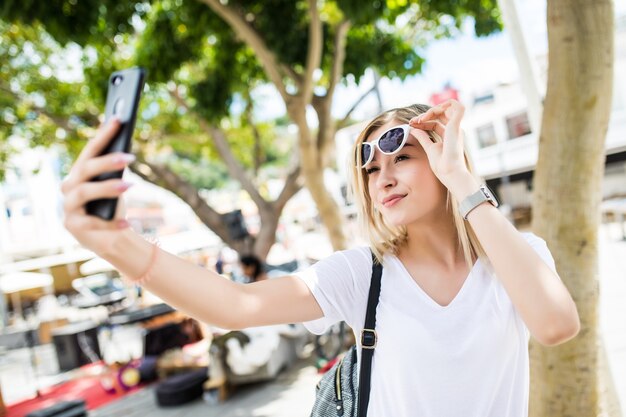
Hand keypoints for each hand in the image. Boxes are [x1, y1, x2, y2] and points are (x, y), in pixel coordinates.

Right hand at [61, 118, 133, 254]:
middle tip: (129, 157)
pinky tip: (127, 223)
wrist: (110, 239)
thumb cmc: (112, 207)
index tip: (119, 120)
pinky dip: (110, 222)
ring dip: (107, 187)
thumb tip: (125, 150)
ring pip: (84, 192)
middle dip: (107, 161)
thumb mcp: (115, 186)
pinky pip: (92, 222)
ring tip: (130, 185)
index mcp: (79, 173)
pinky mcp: (73, 227)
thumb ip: (115, 170)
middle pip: (85, 169)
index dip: (103, 135)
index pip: (90, 150)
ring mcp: (68, 207)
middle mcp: (69, 187)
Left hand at [408, 99, 471, 187]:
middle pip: (441, 115)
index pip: (436, 123)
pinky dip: (444, 104)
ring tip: (419, 118)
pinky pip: (456, 106)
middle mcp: (455, 130)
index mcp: (450, 136)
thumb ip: (423, 138)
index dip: (423, 122)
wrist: (450, 172)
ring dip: (432, 109)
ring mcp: (456, 127)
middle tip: (412, 121)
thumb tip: (413, 129)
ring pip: (448, 107)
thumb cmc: (442, 165)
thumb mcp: (429, 148)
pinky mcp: (456, 125)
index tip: (411, 125)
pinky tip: (428, 114)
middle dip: (426, 115)